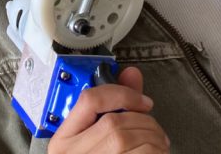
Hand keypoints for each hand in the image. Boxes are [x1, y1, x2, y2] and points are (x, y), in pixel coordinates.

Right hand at [48, 66, 169, 153]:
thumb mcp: (98, 139)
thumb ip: (114, 106)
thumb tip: (132, 74)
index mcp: (63, 142)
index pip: (89, 99)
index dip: (121, 93)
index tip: (142, 100)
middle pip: (115, 121)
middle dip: (144, 121)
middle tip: (153, 130)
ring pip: (130, 137)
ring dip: (154, 137)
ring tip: (157, 144)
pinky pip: (144, 153)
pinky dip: (157, 151)